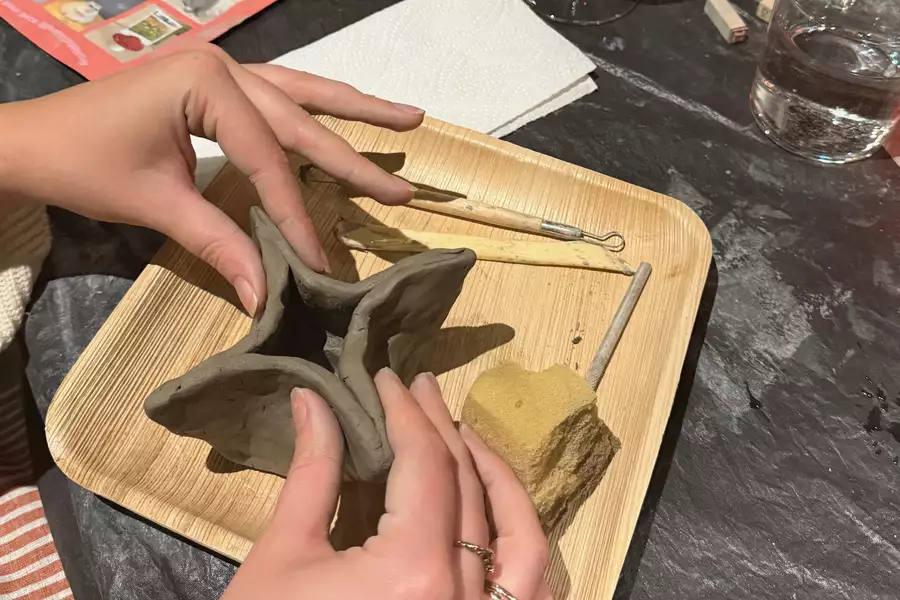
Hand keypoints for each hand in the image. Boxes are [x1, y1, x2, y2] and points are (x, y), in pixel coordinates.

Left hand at [0, 44, 422, 314]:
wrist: (28, 140)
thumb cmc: (83, 163)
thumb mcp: (155, 204)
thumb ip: (219, 243)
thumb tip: (266, 297)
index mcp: (207, 84)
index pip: (269, 160)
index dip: (297, 215)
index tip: (322, 262)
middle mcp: (224, 66)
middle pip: (302, 120)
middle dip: (355, 158)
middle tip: (404, 190)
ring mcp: (221, 69)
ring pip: (302, 92)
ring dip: (354, 109)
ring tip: (409, 118)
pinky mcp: (214, 84)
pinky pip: (280, 95)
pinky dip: (316, 109)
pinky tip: (346, 114)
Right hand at [222, 369, 551, 599]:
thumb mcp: (283, 558)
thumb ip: (311, 472)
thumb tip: (313, 399)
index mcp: (415, 573)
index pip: (427, 464)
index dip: (407, 411)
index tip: (388, 379)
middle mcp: (465, 598)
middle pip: (469, 488)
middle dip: (442, 429)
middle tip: (418, 389)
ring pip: (520, 533)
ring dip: (495, 475)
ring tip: (463, 434)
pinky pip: (527, 581)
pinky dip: (519, 533)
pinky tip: (494, 504)